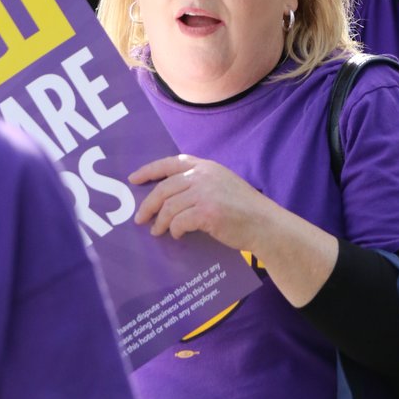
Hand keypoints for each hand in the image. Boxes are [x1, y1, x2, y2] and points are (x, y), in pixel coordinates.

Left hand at [130, 153, 267, 250]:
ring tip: (156, 232)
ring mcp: (205, 193)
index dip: (149, 170)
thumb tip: (171, 197)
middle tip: (140, 218)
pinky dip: (175, 230)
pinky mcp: (207, 212)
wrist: (264, 223)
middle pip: (164, 188)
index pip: (171, 162)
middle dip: (148, 204)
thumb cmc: (244, 208)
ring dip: (159, 222)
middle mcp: (203, 175)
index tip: (134, 179)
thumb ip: (200, 182)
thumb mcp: (222, 183)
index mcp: (206, 166)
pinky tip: (177, 236)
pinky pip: (179, 222)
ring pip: (169, 207)